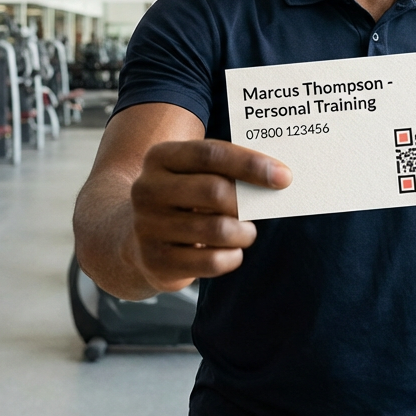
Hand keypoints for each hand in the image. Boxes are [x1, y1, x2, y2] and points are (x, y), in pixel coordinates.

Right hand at [129, 139, 290, 292]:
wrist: (132, 237)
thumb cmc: (180, 199)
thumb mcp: (191, 174)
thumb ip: (224, 171)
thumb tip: (276, 178)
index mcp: (159, 157)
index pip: (211, 154)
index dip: (251, 164)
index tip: (284, 176)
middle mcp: (147, 189)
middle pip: (215, 191)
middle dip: (246, 203)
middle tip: (258, 210)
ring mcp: (147, 226)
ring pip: (217, 229)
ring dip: (244, 233)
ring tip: (246, 232)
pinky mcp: (155, 260)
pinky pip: (211, 261)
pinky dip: (232, 257)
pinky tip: (232, 252)